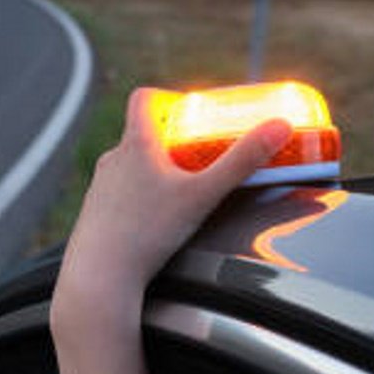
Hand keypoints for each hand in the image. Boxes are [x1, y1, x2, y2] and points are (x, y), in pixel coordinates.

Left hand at [56, 87, 291, 316]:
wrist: (100, 276)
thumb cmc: (147, 233)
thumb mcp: (204, 194)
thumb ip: (242, 162)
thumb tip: (280, 126)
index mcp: (135, 145)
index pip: (144, 99)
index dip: (166, 97)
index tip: (188, 110)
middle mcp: (111, 161)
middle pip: (140, 134)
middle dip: (170, 141)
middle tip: (197, 156)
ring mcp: (99, 188)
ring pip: (128, 167)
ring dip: (153, 172)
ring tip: (179, 192)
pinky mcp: (94, 215)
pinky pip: (118, 196)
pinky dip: (138, 199)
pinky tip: (154, 223)